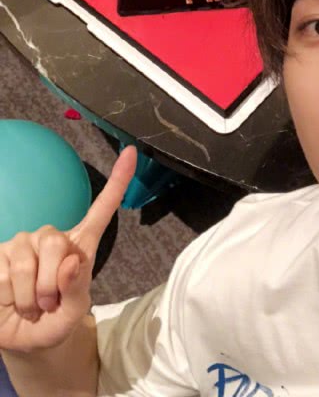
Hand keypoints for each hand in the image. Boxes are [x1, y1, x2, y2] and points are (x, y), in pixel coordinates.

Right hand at [0, 145, 136, 353]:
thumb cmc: (56, 320)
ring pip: (26, 264)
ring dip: (30, 297)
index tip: (132, 152)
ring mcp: (22, 242)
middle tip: (48, 303)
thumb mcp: (74, 312)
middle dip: (51, 284)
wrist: (24, 339)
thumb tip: (70, 262)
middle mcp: (51, 236)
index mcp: (80, 244)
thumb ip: (77, 288)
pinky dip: (9, 298)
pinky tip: (10, 300)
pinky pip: (3, 276)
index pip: (102, 208)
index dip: (118, 181)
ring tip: (31, 304)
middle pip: (55, 242)